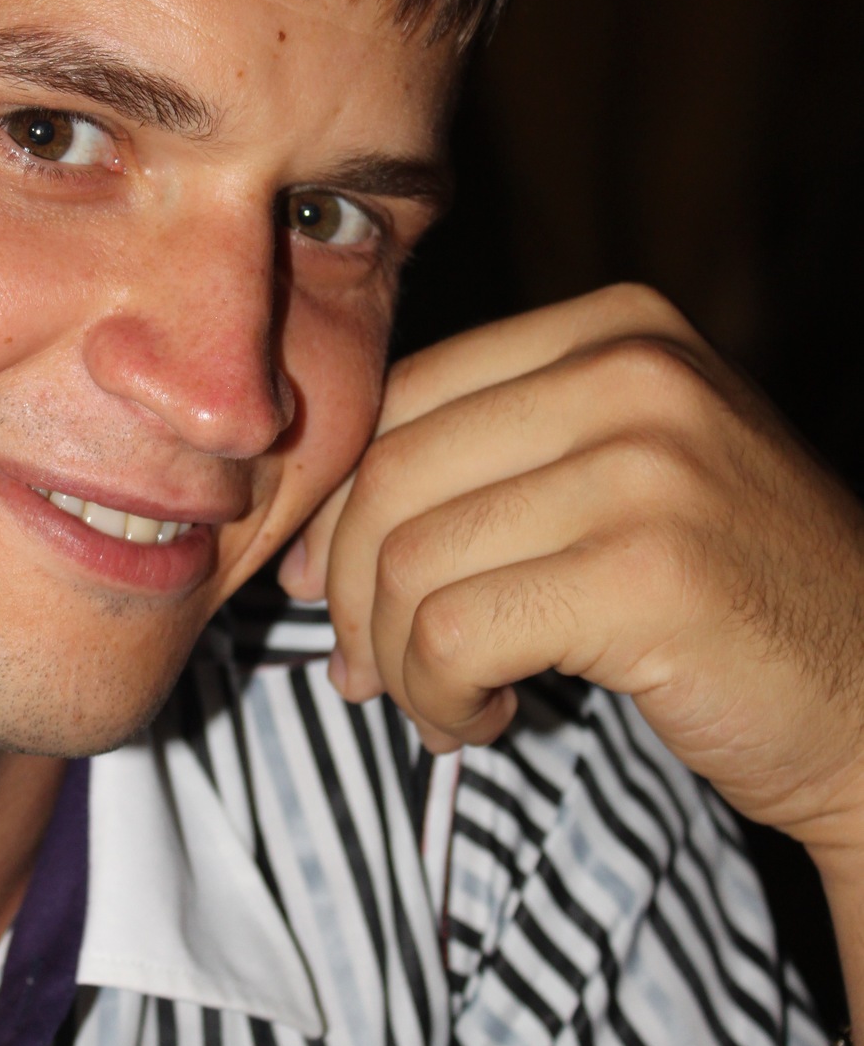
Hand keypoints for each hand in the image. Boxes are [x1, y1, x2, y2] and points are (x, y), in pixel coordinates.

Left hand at [280, 285, 863, 870]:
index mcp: (617, 327)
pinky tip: (487, 717)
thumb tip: (313, 534)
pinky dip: (442, 696)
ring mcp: (647, 468)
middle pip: (392, 474)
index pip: (405, 395)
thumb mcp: (624, 476)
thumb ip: (497, 460)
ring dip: (399, 662)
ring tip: (441, 705)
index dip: (342, 503)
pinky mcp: (648, 574)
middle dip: (352, 593)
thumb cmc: (731, 598)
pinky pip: (455, 635)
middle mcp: (633, 372)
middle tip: (364, 671)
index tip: (326, 584)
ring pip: (413, 562)